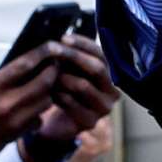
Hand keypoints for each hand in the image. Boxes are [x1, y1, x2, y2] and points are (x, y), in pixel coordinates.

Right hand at [0, 49, 59, 161]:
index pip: (23, 66)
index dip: (41, 54)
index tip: (51, 46)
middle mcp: (4, 104)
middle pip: (42, 84)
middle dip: (53, 71)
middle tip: (55, 63)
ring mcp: (11, 122)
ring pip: (44, 103)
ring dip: (48, 91)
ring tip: (47, 83)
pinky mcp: (12, 137)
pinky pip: (36, 121)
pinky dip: (39, 113)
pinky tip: (33, 107)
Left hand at [20, 35, 116, 161]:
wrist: (56, 124)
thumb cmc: (64, 90)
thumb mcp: (69, 70)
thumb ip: (70, 57)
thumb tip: (62, 41)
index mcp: (110, 75)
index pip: (101, 54)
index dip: (83, 44)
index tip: (64, 38)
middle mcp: (112, 91)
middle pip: (97, 68)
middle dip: (74, 57)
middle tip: (54, 51)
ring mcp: (104, 108)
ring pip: (84, 85)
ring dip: (63, 77)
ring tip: (49, 75)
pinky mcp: (90, 122)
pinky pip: (72, 103)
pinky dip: (58, 94)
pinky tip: (50, 92)